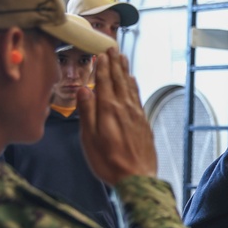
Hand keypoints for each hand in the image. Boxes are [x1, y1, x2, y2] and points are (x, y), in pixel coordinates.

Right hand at [76, 47, 157, 184]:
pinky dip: (134, 86)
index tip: (100, 53)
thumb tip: (84, 89)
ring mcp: (136, 115)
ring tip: (122, 58)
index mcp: (108, 110)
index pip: (105, 81)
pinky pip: (137, 97)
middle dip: (115, 63)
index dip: (103, 66)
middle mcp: (124, 108)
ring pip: (130, 86)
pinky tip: (132, 81)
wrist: (137, 179)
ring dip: (125, 70)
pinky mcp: (144, 123)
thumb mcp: (89, 139)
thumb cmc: (109, 163)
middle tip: (112, 48)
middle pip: (119, 80)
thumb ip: (87, 112)